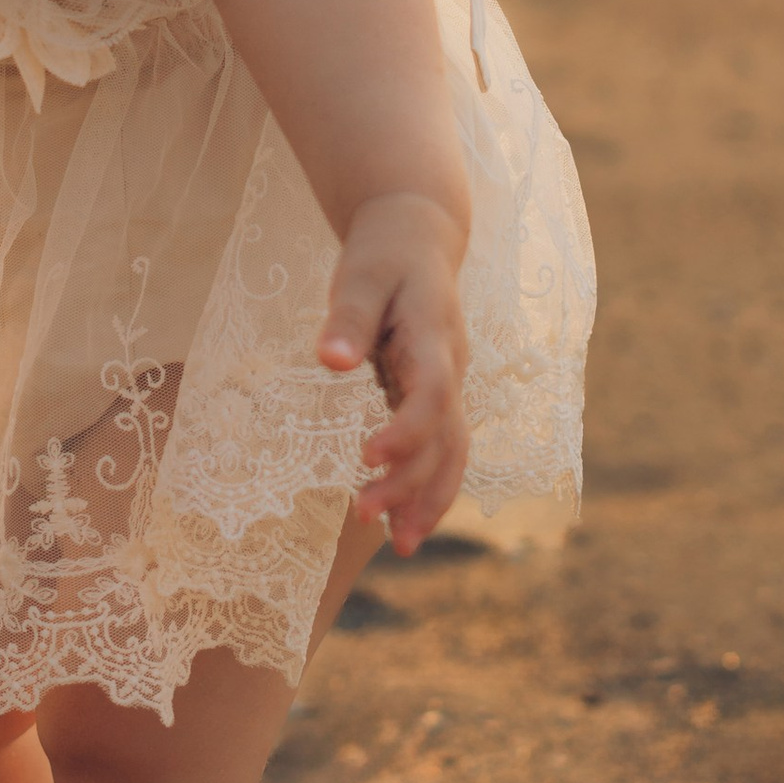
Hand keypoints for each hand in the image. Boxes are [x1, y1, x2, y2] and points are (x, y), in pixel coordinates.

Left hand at [318, 191, 470, 553]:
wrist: (418, 235)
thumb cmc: (383, 253)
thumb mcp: (359, 273)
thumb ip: (346, 317)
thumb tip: (330, 361)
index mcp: (434, 335)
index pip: (432, 394)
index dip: (406, 430)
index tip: (367, 458)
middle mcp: (451, 367)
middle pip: (446, 436)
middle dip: (412, 482)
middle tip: (364, 516)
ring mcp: (448, 383)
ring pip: (453, 450)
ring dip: (429, 498)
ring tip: (399, 546)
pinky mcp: (435, 394)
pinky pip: (442, 448)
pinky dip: (429, 486)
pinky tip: (405, 522)